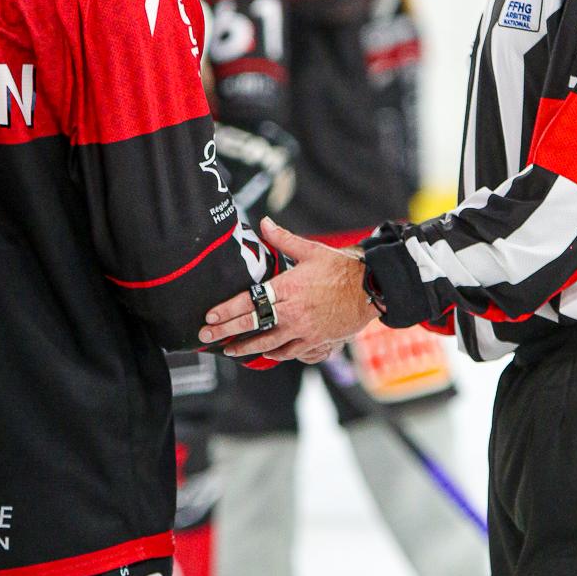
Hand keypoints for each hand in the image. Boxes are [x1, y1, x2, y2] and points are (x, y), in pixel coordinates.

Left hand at [199, 218, 374, 360]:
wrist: (371, 290)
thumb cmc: (341, 268)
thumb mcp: (311, 250)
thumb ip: (283, 239)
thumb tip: (264, 222)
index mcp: (288, 287)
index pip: (250, 300)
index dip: (227, 309)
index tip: (210, 315)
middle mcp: (292, 310)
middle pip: (252, 323)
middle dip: (226, 330)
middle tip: (205, 335)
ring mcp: (303, 328)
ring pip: (268, 342)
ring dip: (245, 346)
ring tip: (228, 350)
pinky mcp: (315, 340)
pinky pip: (289, 352)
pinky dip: (274, 353)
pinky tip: (264, 353)